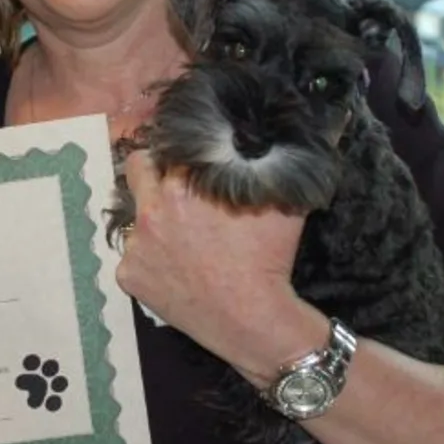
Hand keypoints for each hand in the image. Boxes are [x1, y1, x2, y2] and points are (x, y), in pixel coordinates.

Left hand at [113, 150, 321, 380]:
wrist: (254, 318)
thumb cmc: (269, 257)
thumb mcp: (283, 202)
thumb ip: (281, 162)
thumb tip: (315, 125)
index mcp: (180, 184)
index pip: (165, 149)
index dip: (177, 152)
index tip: (188, 161)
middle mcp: (149, 210)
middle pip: (136, 170)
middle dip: (152, 172)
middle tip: (173, 186)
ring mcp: (135, 246)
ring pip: (133, 218)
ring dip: (152, 220)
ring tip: (179, 237)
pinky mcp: (128, 277)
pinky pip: (134, 259)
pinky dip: (150, 261)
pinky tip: (175, 270)